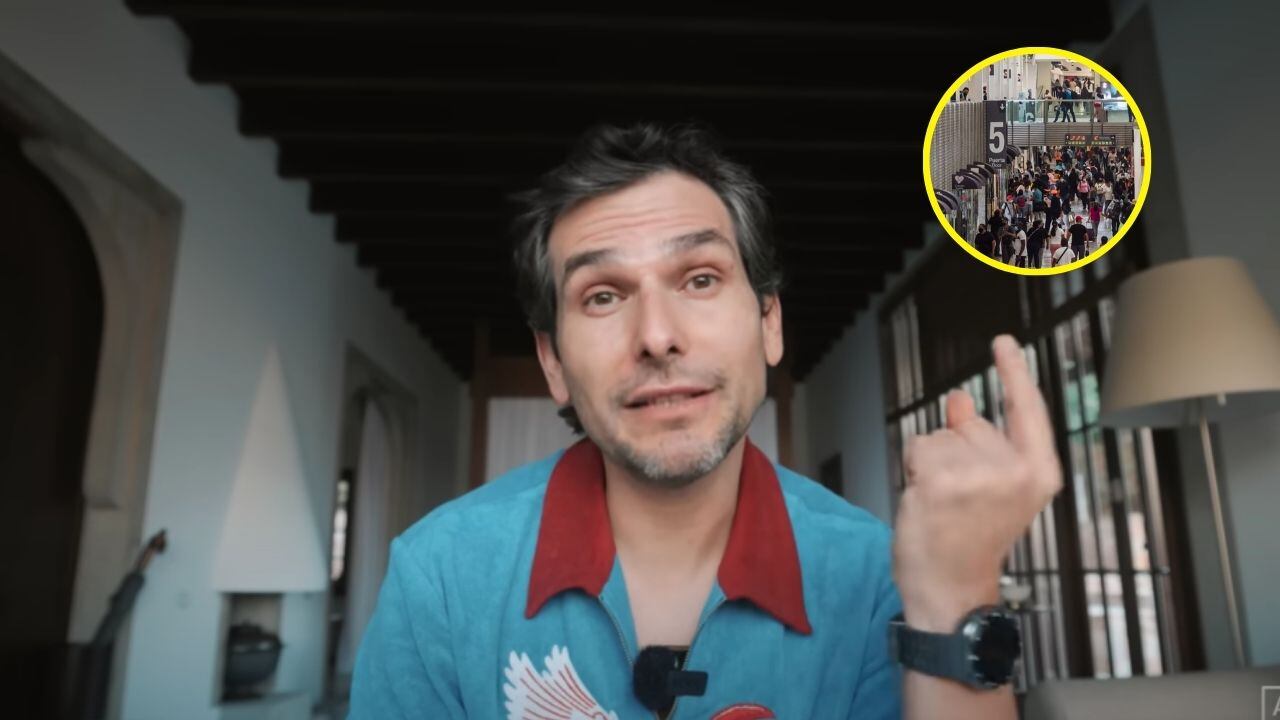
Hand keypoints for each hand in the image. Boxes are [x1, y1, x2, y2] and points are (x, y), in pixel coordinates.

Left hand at [891, 334, 1063, 631]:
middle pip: (969, 422)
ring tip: (943, 504)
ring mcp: (980, 474)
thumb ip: (981, 441)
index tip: (1003, 340)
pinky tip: (926, 500)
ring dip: (930, 463)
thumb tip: (961, 397)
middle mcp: (1016, 470)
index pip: (1026, 409)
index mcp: (1038, 472)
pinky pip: (919, 447)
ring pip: (939, 435)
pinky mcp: (943, 480)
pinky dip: (913, 468)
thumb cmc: (968, 539)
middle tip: (959, 499)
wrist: (951, 588)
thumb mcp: (989, 487)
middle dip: (953, 449)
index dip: (1014, 372)